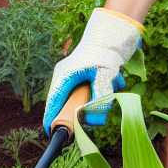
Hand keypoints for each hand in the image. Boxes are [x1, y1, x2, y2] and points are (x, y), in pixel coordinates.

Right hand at [42, 8, 142, 133]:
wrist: (112, 33)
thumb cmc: (105, 53)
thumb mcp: (104, 76)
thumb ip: (100, 98)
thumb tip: (95, 121)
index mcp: (63, 76)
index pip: (53, 103)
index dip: (52, 119)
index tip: (54, 134)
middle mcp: (65, 77)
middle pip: (66, 103)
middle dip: (80, 111)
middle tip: (91, 117)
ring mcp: (74, 76)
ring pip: (82, 98)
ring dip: (98, 98)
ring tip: (112, 83)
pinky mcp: (84, 76)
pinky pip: (91, 91)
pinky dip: (104, 91)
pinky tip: (115, 78)